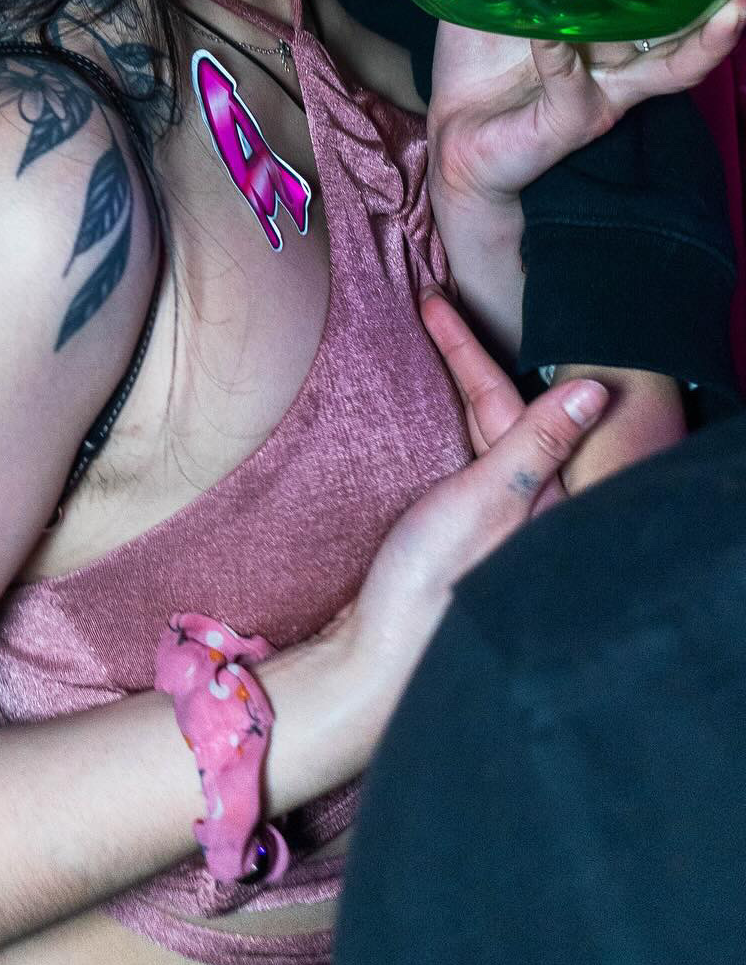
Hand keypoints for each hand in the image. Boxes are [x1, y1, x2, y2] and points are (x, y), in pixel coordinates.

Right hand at [337, 324, 607, 739]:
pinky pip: (461, 463)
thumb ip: (536, 445)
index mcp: (544, 504)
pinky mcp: (457, 541)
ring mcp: (489, 528)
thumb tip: (596, 390)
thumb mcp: (482, 503)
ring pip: (481, 439)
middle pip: (499, 417)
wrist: (368, 663)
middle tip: (427, 305)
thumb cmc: (427, 588)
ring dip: (455, 390)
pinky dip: (446, 427)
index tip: (430, 302)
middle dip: (463, 361)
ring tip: (430, 344)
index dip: (467, 350)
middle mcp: (523, 514)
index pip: (508, 404)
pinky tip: (431, 416)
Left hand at [428, 0, 745, 209]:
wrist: (453, 138)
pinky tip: (552, 34)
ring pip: (669, 68)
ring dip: (703, 39)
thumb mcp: (485, 2)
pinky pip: (572, 85)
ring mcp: (603, 93)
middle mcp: (620, 61)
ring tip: (735, 9)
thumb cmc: (477, 67)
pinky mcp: (572, 122)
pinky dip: (560, 56)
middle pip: (685, 27)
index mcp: (606, 26)